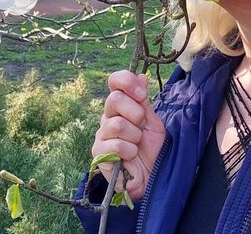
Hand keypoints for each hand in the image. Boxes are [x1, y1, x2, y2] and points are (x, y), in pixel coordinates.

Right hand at [92, 70, 165, 199]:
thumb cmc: (151, 147)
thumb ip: (144, 100)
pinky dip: (130, 151)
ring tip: (137, 144)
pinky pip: (115, 145)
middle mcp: (108, 116)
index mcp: (121, 104)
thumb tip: (141, 75)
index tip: (141, 93)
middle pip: (114, 99)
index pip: (115, 81)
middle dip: (136, 113)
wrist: (151, 175)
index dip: (127, 82)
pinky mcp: (98, 153)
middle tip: (142, 125)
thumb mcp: (152, 120)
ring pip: (117, 124)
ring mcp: (101, 134)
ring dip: (135, 136)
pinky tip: (131, 156)